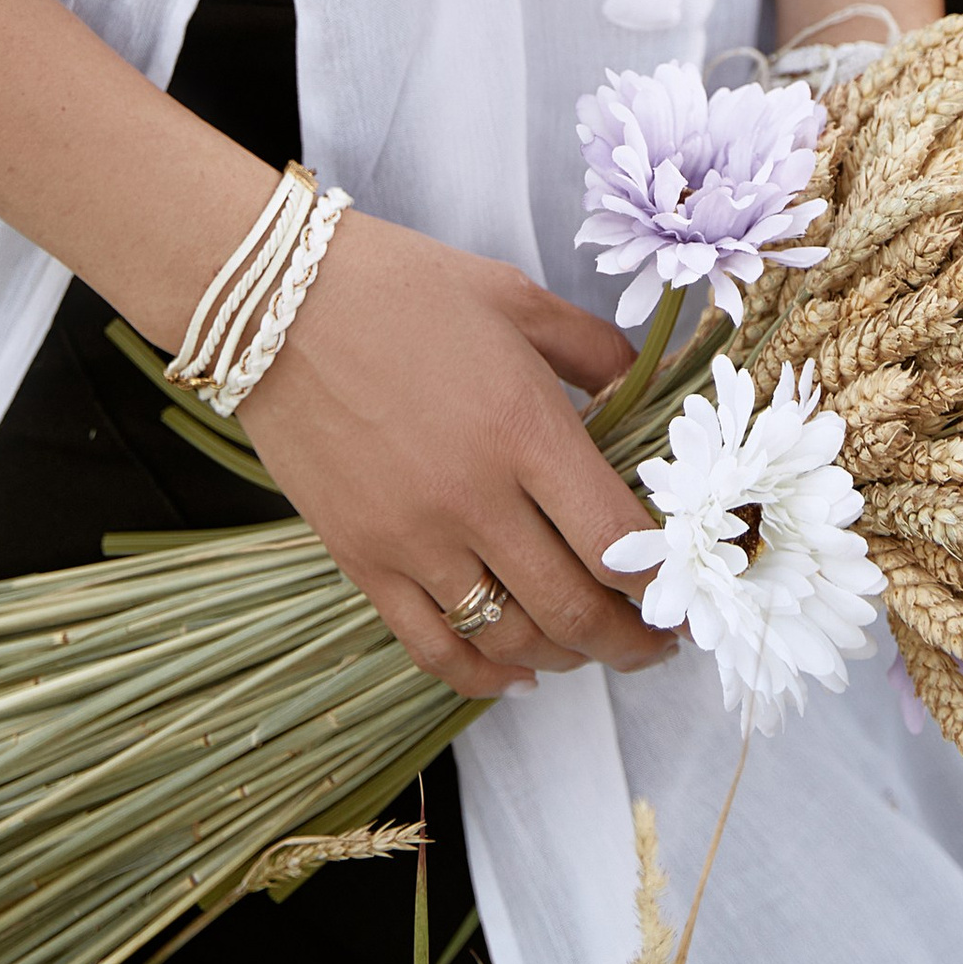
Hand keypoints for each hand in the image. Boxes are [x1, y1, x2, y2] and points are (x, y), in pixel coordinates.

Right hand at [238, 209, 675, 701]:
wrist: (278, 303)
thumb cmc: (404, 287)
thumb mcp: (516, 299)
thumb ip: (593, 350)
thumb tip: (644, 390)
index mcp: (524, 428)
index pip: (617, 540)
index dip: (663, 582)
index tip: (684, 591)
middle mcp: (475, 497)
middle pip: (573, 608)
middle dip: (630, 642)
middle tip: (657, 643)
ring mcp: (413, 538)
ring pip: (510, 638)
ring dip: (567, 657)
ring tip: (593, 647)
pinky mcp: (361, 561)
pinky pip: (432, 648)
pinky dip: (484, 676)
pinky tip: (517, 672)